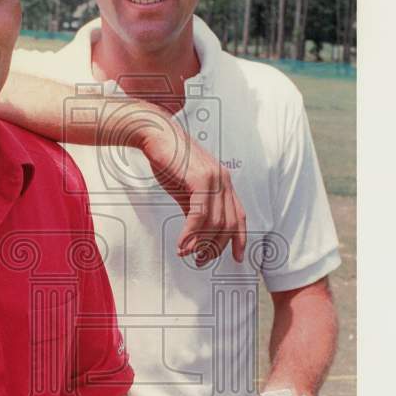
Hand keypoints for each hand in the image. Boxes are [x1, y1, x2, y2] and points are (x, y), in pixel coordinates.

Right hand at [139, 115, 246, 264]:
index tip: (238, 257)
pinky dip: (191, 233)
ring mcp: (214, 179)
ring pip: (215, 222)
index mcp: (223, 182)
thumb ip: (194, 209)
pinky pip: (200, 215)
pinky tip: (182, 243)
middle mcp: (224, 180)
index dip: (240, 239)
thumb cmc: (167, 159)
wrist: (155, 134)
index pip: (239, 216)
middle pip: (228, 225)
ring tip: (187, 253)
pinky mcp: (200, 179)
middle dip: (215, 247)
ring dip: (200, 243)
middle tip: (200, 260)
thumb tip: (196, 233)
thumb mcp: (184, 189)